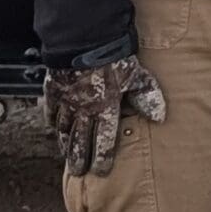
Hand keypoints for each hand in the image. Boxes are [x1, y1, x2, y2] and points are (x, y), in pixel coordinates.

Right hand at [40, 54, 166, 176]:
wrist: (85, 40)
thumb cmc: (114, 58)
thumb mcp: (137, 76)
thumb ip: (147, 97)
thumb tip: (160, 117)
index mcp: (105, 109)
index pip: (104, 141)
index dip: (103, 157)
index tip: (101, 171)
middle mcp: (83, 110)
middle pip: (80, 140)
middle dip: (79, 158)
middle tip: (78, 171)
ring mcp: (66, 101)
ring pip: (63, 128)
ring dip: (65, 142)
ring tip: (66, 154)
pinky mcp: (53, 88)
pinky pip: (50, 109)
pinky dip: (50, 119)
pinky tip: (51, 126)